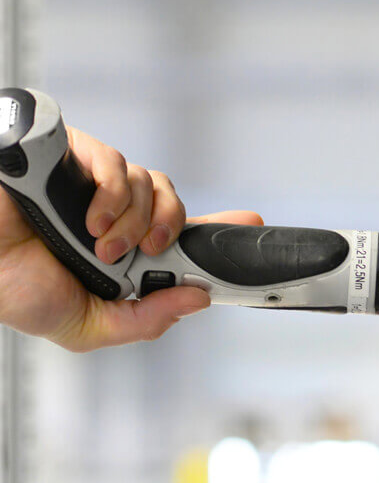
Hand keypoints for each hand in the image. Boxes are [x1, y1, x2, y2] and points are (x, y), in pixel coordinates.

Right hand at [0, 127, 262, 351]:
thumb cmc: (13, 287)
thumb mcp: (84, 326)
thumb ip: (141, 321)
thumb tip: (195, 301)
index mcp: (121, 253)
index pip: (182, 236)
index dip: (219, 230)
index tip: (251, 225)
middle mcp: (115, 216)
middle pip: (176, 205)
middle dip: (174, 228)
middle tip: (151, 248)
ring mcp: (95, 185)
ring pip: (154, 184)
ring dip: (135, 220)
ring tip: (102, 242)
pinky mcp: (75, 157)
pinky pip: (120, 166)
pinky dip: (113, 196)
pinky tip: (90, 220)